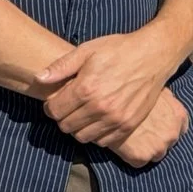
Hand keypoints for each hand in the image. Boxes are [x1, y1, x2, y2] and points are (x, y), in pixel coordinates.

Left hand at [33, 29, 179, 144]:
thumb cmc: (118, 50)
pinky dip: (96, 134)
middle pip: (66, 126)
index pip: (54, 111)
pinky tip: (97, 120)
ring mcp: (115, 119)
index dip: (51, 106)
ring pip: (82, 137)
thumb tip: (39, 78)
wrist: (153, 56)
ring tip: (82, 114)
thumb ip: (61, 66)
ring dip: (78, 128)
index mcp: (85, 88)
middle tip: (69, 107)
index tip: (55, 101)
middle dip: (63, 118)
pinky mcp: (128, 125)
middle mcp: (99, 107)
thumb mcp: (87, 50)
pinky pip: (102, 141)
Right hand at [105, 87, 189, 168]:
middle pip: (167, 144)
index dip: (166, 128)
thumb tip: (166, 100)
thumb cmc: (132, 89)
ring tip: (131, 139)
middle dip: (155, 140)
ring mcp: (158, 147)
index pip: (180, 129)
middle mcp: (172, 133)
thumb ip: (165, 99)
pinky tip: (123, 144)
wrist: (111, 100)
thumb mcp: (154, 88)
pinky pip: (138, 163)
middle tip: (139, 133)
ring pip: (155, 155)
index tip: (155, 127)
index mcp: (178, 115)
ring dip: (145, 150)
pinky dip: (131, 156)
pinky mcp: (141, 157)